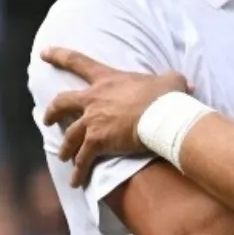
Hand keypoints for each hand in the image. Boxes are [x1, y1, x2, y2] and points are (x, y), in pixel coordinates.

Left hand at [41, 47, 189, 187]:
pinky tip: (76, 181)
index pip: (78, 62)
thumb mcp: (170, 80)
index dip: (59, 55)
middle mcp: (94, 98)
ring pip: (69, 136)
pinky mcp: (97, 141)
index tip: (44, 53)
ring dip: (65, 148)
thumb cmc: (166, 96)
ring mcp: (93, 121)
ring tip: (64, 157)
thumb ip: (170, 80)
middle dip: (52, 112)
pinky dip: (78, 171)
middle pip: (62, 103)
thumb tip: (188, 86)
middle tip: (48, 120)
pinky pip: (82, 159)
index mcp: (107, 78)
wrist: (162, 116)